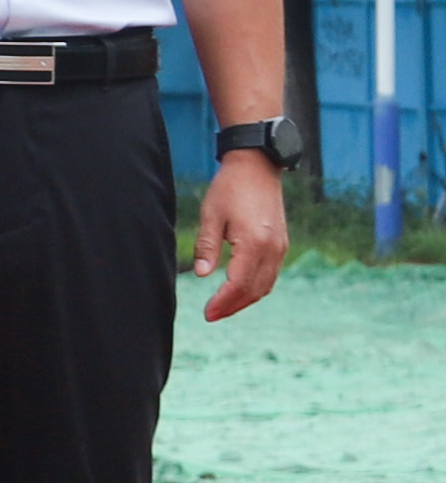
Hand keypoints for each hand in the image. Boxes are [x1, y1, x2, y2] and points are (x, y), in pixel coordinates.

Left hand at [196, 148, 289, 321]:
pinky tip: (238, 290)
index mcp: (255, 243)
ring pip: (265, 285)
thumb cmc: (230, 188)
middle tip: (211, 315)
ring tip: (222, 308)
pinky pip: (270, 274)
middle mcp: (273, 249)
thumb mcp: (211, 215)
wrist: (257, 167)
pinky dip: (255, 287)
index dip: (223, 302)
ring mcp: (280, 247)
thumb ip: (207, 246)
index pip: (239, 283)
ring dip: (245, 300)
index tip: (207, 313)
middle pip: (255, 290)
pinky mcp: (281, 244)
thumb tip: (201, 275)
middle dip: (233, 306)